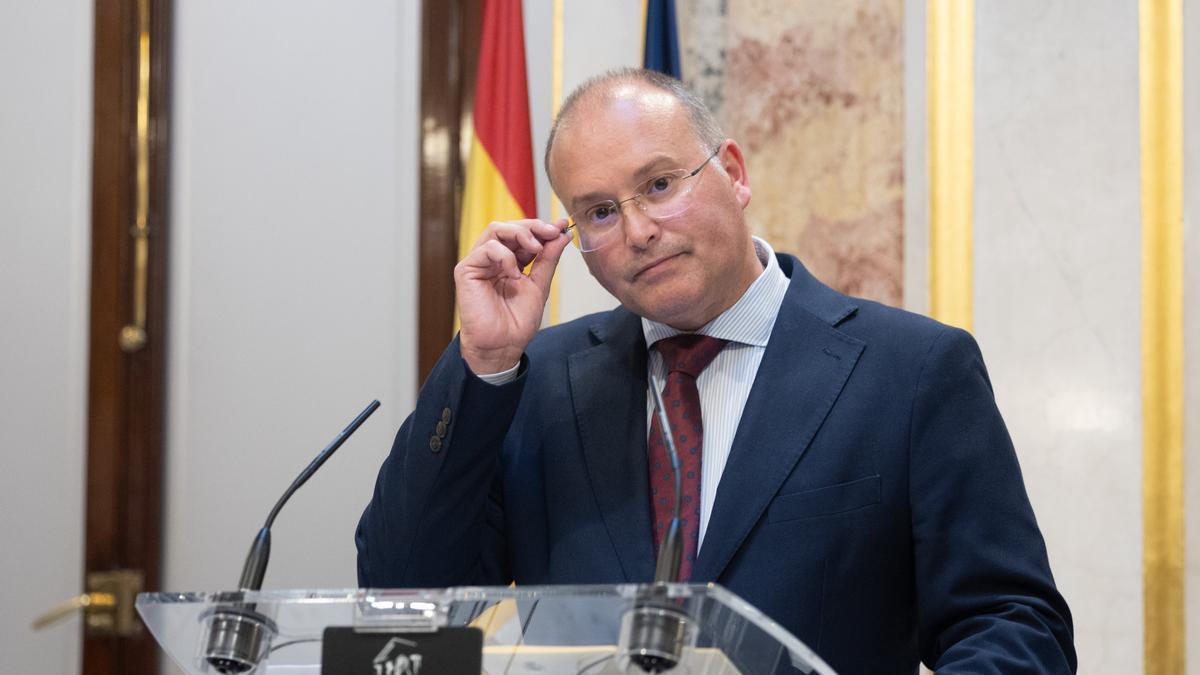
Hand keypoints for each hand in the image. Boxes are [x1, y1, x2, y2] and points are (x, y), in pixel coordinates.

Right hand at [454, 219, 570, 374]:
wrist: (503, 345)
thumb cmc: (517, 321)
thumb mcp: (540, 284)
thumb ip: (548, 259)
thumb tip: (562, 234)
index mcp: (510, 261)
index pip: (523, 234)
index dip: (542, 228)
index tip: (562, 226)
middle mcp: (493, 259)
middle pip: (509, 226)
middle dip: (533, 226)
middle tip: (552, 232)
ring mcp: (479, 262)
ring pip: (495, 229)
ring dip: (520, 234)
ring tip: (536, 249)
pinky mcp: (466, 270)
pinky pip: (487, 249)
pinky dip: (505, 256)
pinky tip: (514, 274)